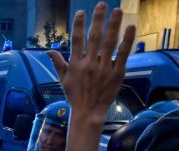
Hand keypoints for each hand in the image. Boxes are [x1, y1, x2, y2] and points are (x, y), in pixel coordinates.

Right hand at [47, 3, 135, 126]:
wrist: (88, 112)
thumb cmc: (75, 96)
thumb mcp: (63, 80)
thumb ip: (58, 63)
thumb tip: (48, 51)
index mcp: (75, 64)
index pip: (77, 40)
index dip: (78, 25)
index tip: (81, 12)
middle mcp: (89, 64)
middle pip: (94, 37)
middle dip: (98, 20)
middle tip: (102, 5)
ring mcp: (104, 69)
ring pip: (109, 43)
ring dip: (114, 25)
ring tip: (117, 11)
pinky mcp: (117, 73)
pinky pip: (123, 54)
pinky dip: (127, 41)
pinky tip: (130, 28)